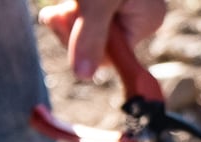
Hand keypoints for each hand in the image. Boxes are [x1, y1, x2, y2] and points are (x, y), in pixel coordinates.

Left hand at [40, 0, 168, 81]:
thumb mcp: (97, 2)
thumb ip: (90, 36)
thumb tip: (84, 76)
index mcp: (146, 19)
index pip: (111, 55)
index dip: (85, 47)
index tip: (62, 27)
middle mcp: (137, 15)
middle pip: (99, 44)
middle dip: (72, 32)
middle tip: (55, 15)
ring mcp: (122, 6)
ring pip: (88, 29)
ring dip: (66, 20)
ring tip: (53, 11)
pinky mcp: (105, 1)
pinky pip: (85, 16)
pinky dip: (68, 12)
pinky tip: (54, 11)